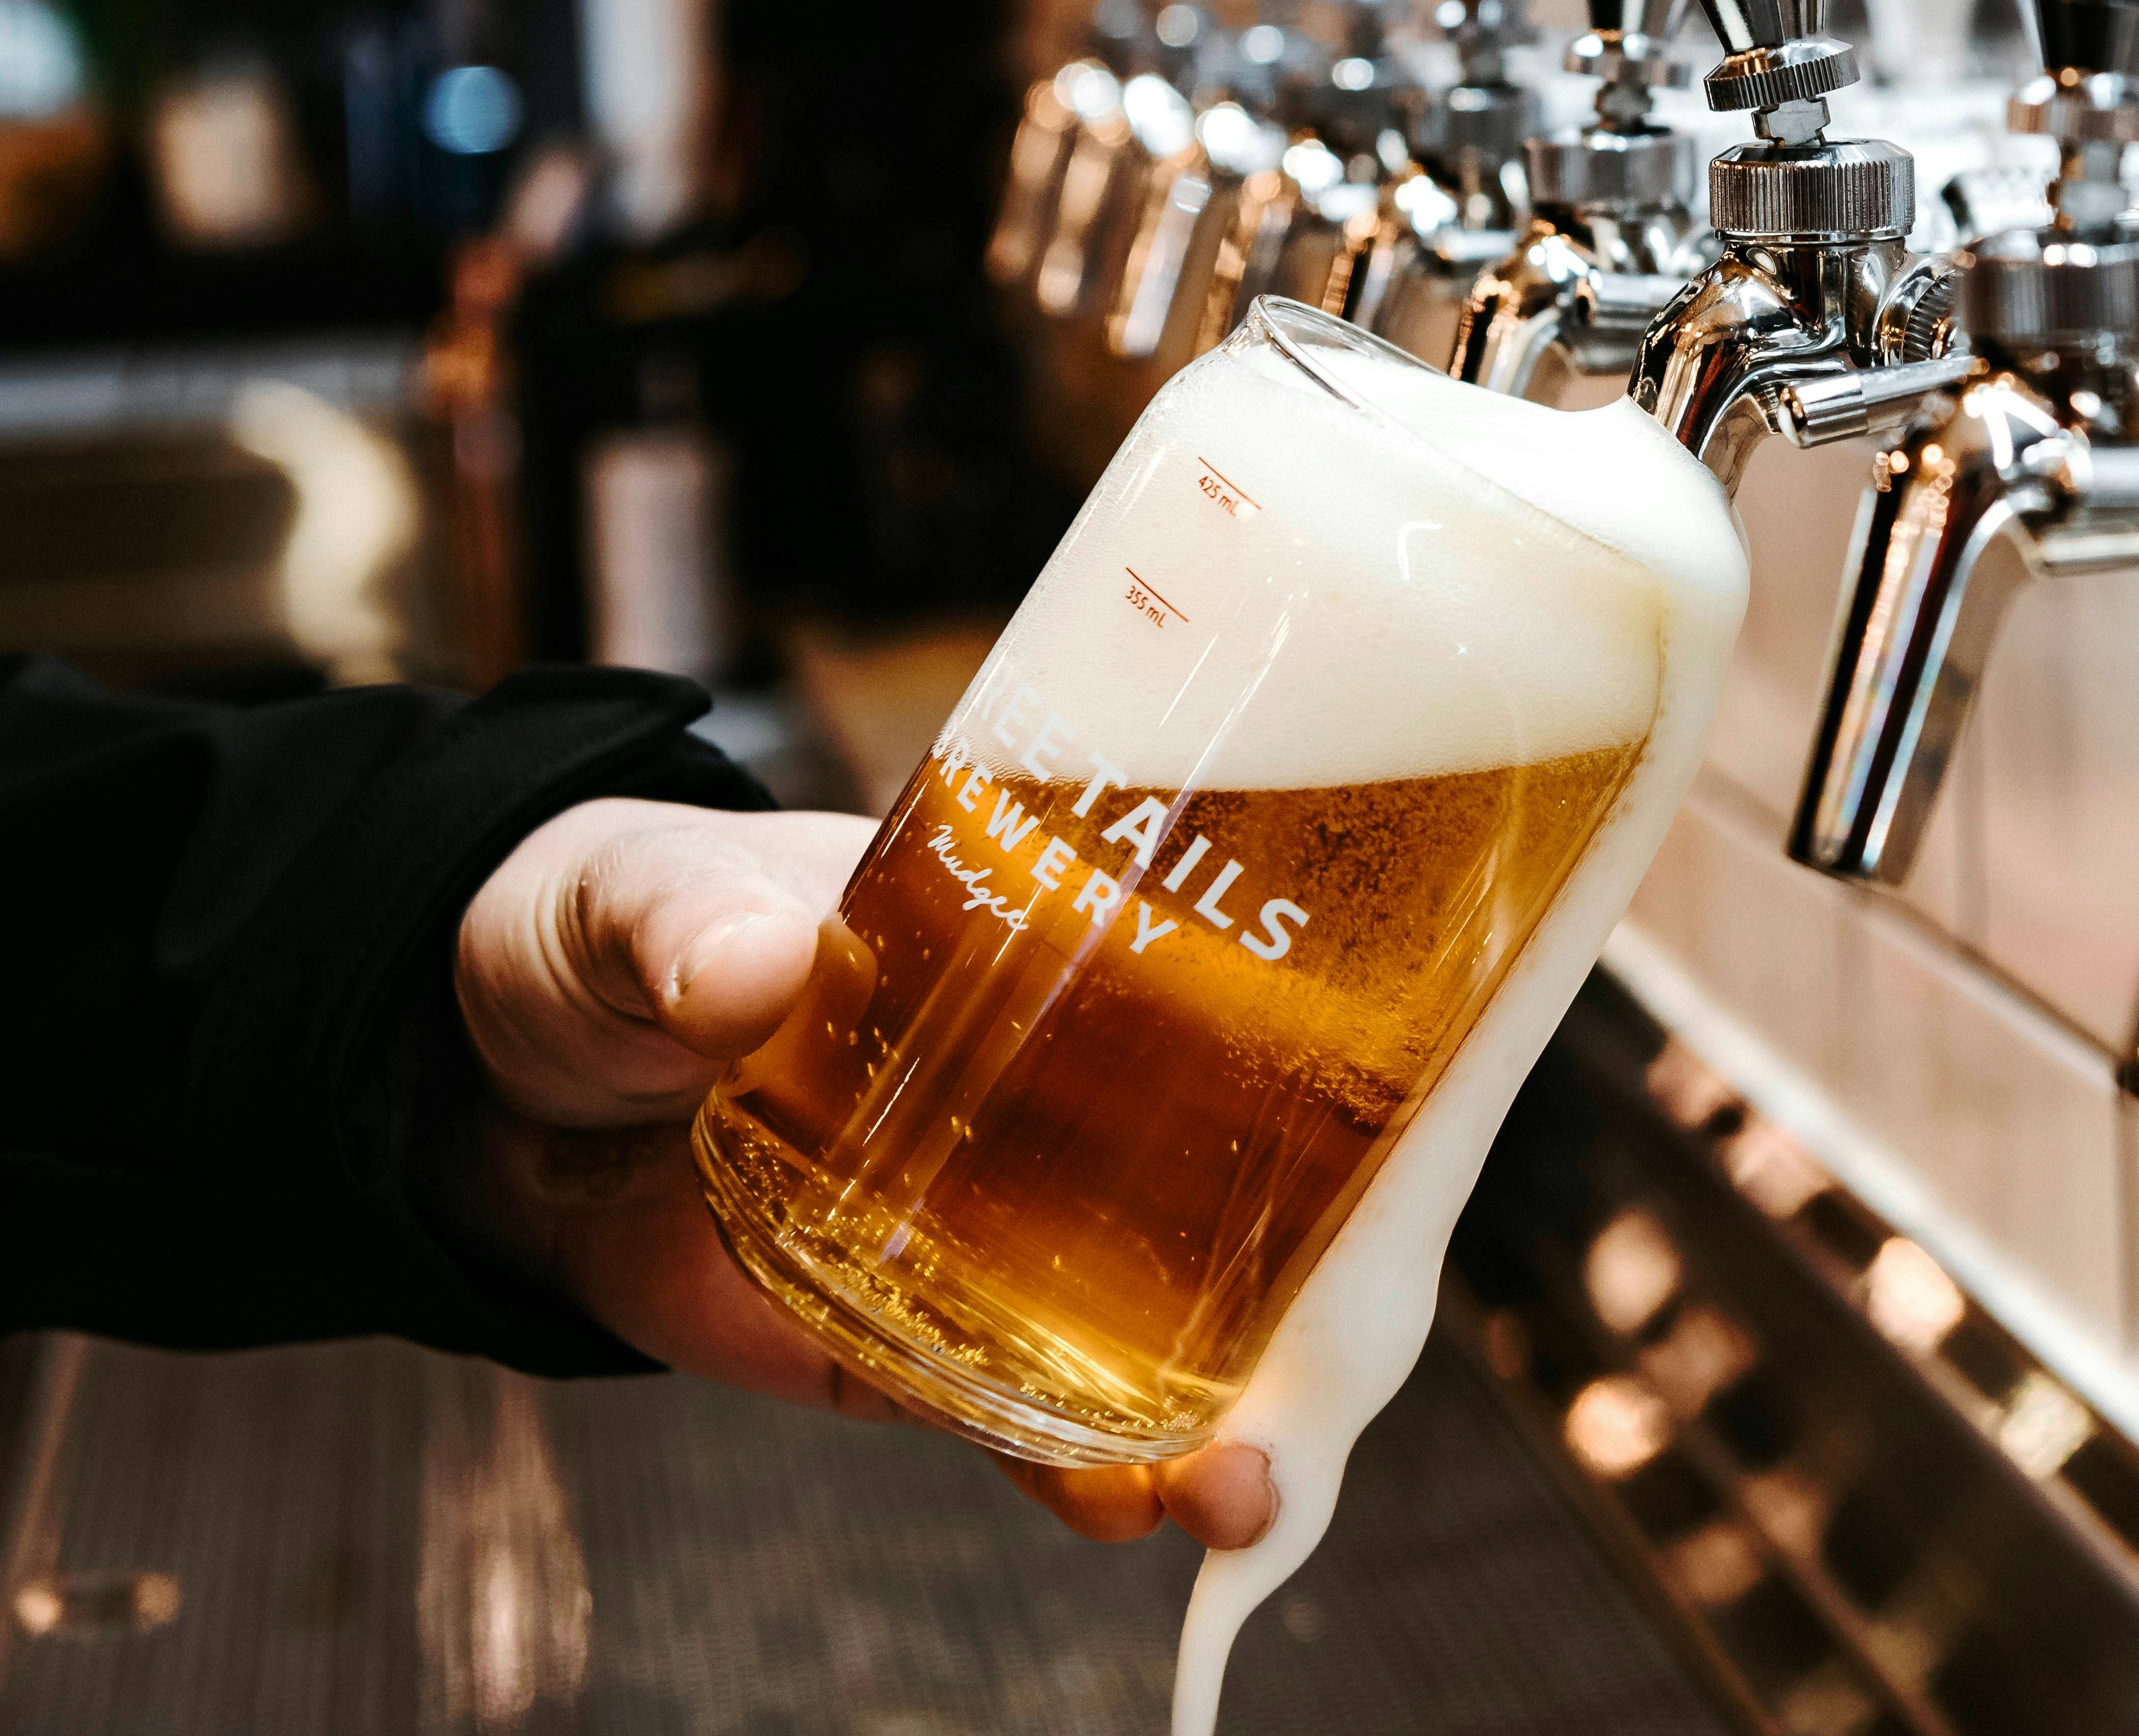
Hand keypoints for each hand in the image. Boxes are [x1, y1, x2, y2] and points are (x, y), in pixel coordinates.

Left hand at [451, 795, 1278, 1548]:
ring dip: (1212, 1413)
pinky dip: (1076, 1470)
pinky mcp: (895, 1340)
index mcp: (1032, 946)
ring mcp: (977, 1230)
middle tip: (1341, 1355)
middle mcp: (1043, 1100)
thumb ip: (690, 930)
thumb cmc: (594, 937)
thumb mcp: (635, 900)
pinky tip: (1124, 1508)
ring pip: (1141, 1328)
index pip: (1219, 990)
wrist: (468, 1080)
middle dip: (1303, 1280)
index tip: (1399, 1113)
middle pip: (1221, 1186)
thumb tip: (754, 970)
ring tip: (1247, 1486)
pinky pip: (1012, 1416)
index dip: (1327, 1055)